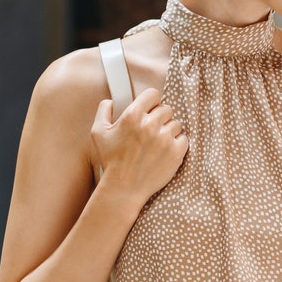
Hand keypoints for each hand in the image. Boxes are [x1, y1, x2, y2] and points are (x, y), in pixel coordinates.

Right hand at [91, 88, 188, 204]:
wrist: (124, 188)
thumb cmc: (111, 160)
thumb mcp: (98, 133)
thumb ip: (103, 111)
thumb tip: (111, 101)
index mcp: (132, 116)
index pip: (153, 94)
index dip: (152, 101)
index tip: (150, 110)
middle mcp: (150, 125)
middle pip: (167, 109)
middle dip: (160, 118)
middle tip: (152, 130)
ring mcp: (165, 138)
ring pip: (176, 123)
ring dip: (169, 131)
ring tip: (158, 142)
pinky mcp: (176, 152)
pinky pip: (184, 138)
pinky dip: (177, 143)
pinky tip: (165, 150)